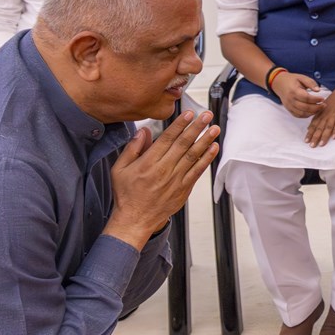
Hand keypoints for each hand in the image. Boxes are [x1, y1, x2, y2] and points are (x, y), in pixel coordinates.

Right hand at [104, 110, 219, 248]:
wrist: (135, 220)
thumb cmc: (127, 195)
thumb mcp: (119, 169)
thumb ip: (132, 148)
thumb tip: (142, 131)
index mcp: (148, 163)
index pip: (167, 139)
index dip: (179, 125)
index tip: (188, 113)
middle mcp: (164, 170)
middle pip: (183, 144)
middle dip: (196, 128)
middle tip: (206, 115)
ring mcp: (175, 180)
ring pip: (193, 156)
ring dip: (205, 141)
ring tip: (214, 128)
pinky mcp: (183, 189)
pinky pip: (197, 171)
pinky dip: (207, 159)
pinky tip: (213, 148)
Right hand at [270, 71, 325, 117]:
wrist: (279, 83)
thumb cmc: (292, 80)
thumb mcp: (301, 77)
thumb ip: (310, 83)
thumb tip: (318, 90)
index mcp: (293, 91)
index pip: (306, 98)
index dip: (316, 99)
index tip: (323, 99)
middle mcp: (290, 100)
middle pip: (305, 108)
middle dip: (316, 108)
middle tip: (324, 105)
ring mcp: (289, 106)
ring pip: (302, 113)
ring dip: (312, 113)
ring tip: (319, 108)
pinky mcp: (289, 109)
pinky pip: (298, 115)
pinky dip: (306, 115)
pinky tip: (312, 111)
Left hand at [304, 88, 334, 146]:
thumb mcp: (323, 107)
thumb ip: (317, 117)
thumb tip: (309, 127)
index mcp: (321, 112)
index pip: (314, 124)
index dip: (310, 132)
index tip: (306, 141)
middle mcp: (326, 114)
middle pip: (320, 126)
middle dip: (315, 136)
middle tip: (312, 145)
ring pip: (328, 126)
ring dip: (324, 135)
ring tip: (321, 144)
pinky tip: (334, 137)